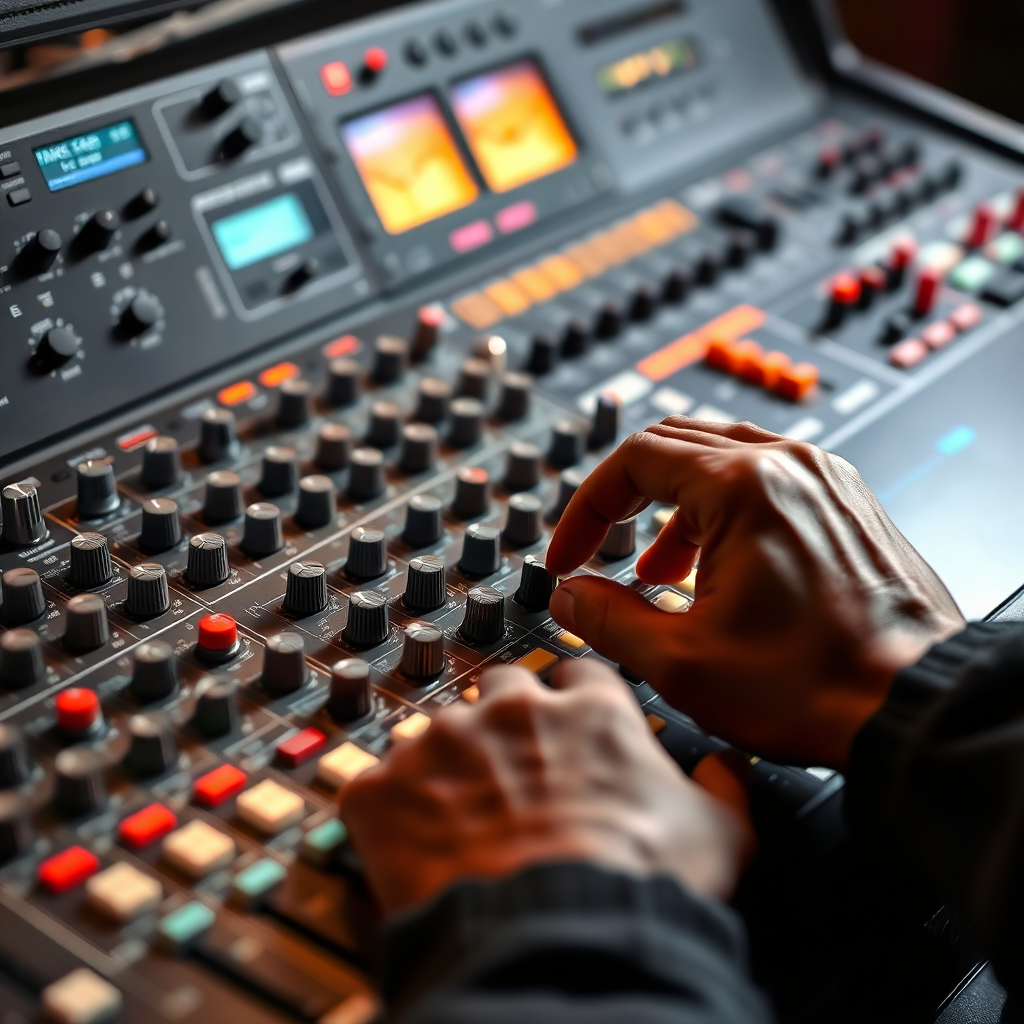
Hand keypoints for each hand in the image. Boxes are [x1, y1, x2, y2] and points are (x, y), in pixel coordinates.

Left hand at [339, 659, 752, 915]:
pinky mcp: (383, 787)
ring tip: (460, 823)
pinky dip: (390, 811)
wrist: (556, 938)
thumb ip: (722, 788)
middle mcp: (511, 710)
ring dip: (446, 767)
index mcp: (587, 712)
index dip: (573, 707)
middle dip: (504, 723)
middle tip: (508, 776)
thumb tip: (725, 769)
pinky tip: (413, 847)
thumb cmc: (636, 885)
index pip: (576, 678)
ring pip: (435, 733)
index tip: (567, 730)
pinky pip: (375, 784)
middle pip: (500, 690)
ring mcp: (441, 743)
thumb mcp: (717, 835)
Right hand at [546, 419, 964, 767]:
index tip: (570, 556)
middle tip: (601, 548)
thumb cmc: (817, 686)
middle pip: (674, 444)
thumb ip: (608, 620)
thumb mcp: (682, 662)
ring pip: (722, 459)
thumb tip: (570, 598)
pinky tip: (720, 569)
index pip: (633, 460)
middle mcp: (788, 464)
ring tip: (660, 571)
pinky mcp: (847, 503)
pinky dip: (724, 511)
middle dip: (626, 499)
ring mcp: (825, 479)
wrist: (918, 707)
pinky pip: (768, 480)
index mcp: (743, 485)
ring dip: (675, 507)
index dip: (586, 509)